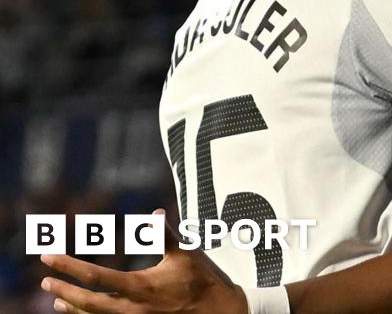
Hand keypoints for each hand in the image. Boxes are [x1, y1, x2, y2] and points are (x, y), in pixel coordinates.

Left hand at [40, 210, 246, 313]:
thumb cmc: (202, 280)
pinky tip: (82, 312)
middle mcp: (132, 308)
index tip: (48, 257)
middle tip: (45, 279)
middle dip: (64, 290)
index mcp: (141, 287)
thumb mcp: (186, 253)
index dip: (69, 267)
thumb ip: (166, 234)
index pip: (95, 277)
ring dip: (73, 308)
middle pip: (87, 303)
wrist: (219, 312)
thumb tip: (153, 213)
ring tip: (56, 300)